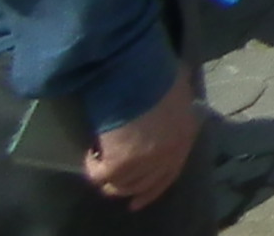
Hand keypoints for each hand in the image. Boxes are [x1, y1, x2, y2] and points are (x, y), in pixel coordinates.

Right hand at [84, 70, 197, 209]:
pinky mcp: (119, 164)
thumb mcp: (179, 85)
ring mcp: (143, 162)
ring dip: (108, 178)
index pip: (169, 173)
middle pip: (143, 184)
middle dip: (127, 188)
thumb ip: (177, 100)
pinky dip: (92, 168)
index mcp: (184, 137)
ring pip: (120, 185)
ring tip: (99, 164)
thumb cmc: (160, 73)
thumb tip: (172, 97)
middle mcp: (166, 155)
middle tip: (111, 185)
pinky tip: (90, 156)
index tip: (138, 200)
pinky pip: (99, 176)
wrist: (138, 74)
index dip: (153, 189)